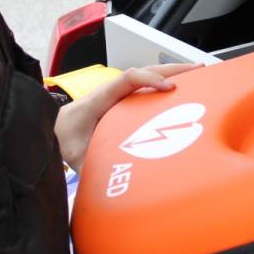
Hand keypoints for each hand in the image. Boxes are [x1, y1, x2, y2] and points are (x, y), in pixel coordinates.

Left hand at [54, 63, 199, 171]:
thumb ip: (89, 166)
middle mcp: (113, 91)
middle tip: (199, 70)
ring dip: (173, 73)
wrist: (54, 128)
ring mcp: (120, 93)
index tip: (169, 88)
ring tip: (199, 75)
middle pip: (145, 71)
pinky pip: (148, 87)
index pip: (128, 79)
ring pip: (149, 76)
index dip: (150, 79)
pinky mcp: (124, 99)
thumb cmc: (64, 138)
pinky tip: (184, 90)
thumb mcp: (75, 155)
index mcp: (101, 98)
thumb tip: (106, 184)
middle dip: (174, 70)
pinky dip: (167, 83)